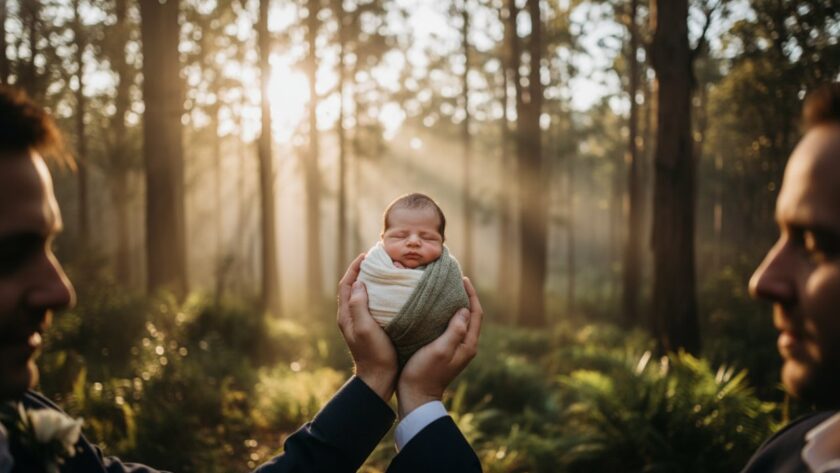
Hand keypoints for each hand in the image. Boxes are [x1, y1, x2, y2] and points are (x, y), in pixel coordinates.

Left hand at [337, 253, 397, 400]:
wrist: (379, 378)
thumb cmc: (373, 354)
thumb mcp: (365, 328)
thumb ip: (358, 305)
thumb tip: (358, 284)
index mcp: (346, 315)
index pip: (346, 285)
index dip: (354, 269)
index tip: (366, 256)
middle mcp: (351, 317)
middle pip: (354, 287)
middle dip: (364, 272)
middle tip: (378, 261)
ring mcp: (361, 323)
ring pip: (364, 295)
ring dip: (373, 282)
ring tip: (387, 272)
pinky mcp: (372, 328)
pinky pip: (374, 305)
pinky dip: (381, 294)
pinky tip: (393, 292)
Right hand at [396, 277, 482, 418]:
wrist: (415, 396)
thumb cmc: (426, 373)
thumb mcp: (441, 350)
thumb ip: (455, 331)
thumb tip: (465, 310)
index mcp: (468, 345)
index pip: (476, 314)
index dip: (471, 295)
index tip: (462, 279)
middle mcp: (465, 346)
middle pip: (470, 316)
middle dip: (464, 297)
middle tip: (453, 280)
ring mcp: (455, 349)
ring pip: (459, 321)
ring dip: (454, 305)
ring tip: (443, 290)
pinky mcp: (444, 351)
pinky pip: (449, 327)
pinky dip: (444, 315)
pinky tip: (433, 309)